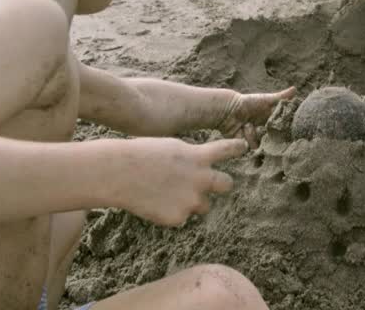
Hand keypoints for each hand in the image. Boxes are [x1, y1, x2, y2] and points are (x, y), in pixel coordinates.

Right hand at [119, 137, 249, 226]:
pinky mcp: (178, 218)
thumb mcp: (171, 146)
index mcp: (199, 156)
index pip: (227, 150)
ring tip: (165, 193)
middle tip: (211, 184)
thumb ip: (191, 157)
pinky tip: (153, 203)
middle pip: (227, 184)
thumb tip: (199, 166)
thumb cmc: (140, 155)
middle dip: (221, 185)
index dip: (237, 148)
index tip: (244, 147)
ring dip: (192, 201)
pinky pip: (181, 218)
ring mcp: (191, 200)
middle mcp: (201, 179)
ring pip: (203, 205)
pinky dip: (170, 213)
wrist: (119, 173)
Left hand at [213, 87, 296, 146]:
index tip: (287, 130)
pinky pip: (249, 150)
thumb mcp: (267, 99)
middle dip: (271, 139)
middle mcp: (263, 132)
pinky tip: (243, 131)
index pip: (281, 130)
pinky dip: (247, 142)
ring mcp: (254, 140)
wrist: (230, 110)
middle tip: (264, 130)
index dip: (284, 132)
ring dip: (254, 136)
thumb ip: (281, 97)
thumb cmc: (249, 103)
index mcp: (270, 122)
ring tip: (247, 124)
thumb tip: (295, 88)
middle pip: (272, 141)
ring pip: (261, 145)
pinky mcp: (245, 146)